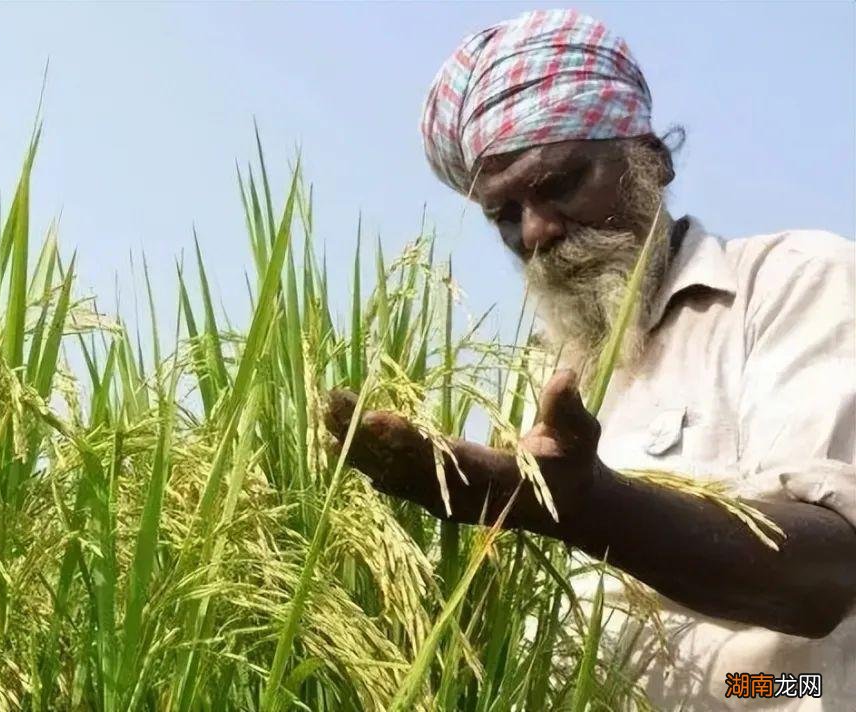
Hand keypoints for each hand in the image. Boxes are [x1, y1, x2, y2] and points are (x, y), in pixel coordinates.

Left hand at [323, 369, 605, 531]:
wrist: (563, 508)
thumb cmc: (573, 463)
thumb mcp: (580, 437)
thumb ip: (568, 412)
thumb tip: (565, 376)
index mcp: (491, 480)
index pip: (442, 459)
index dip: (407, 440)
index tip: (374, 417)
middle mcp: (456, 496)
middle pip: (401, 466)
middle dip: (364, 437)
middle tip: (330, 403)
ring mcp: (439, 501)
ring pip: (388, 474)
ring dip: (353, 446)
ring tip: (324, 412)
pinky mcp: (430, 497)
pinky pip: (388, 479)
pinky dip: (361, 459)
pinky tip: (332, 439)